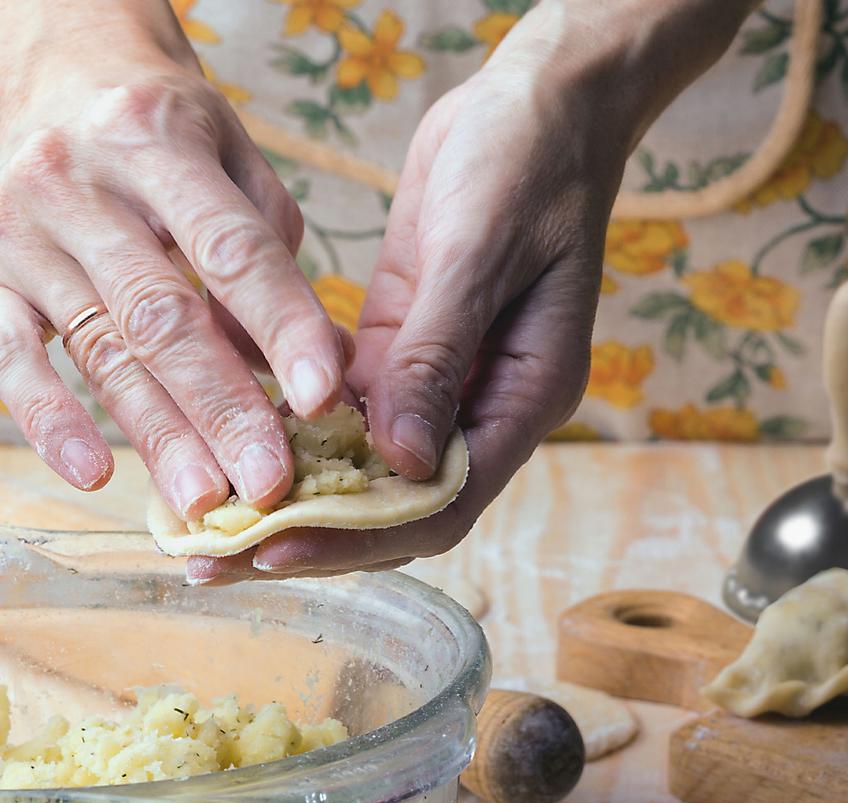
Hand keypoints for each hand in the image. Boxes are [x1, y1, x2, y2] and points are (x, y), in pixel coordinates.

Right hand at [0, 0, 350, 517]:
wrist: (55, 71)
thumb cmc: (167, 131)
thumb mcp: (233, 158)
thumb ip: (273, 252)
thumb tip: (323, 363)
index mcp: (157, 144)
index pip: (232, 250)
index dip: (281, 327)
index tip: (323, 398)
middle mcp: (80, 186)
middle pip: (161, 315)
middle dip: (222, 406)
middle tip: (270, 480)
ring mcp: (23, 233)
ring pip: (98, 348)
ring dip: (156, 432)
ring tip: (205, 499)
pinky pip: (12, 356)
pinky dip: (52, 417)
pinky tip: (96, 473)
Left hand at [189, 14, 631, 582]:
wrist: (539, 109)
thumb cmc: (529, 167)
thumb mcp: (481, 253)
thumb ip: (440, 355)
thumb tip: (399, 459)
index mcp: (525, 399)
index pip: (444, 500)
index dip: (362, 535)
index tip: (279, 547)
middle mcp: (483, 408)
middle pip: (399, 504)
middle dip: (315, 536)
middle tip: (221, 556)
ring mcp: (442, 383)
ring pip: (369, 467)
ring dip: (298, 493)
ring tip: (217, 517)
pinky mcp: (404, 350)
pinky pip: (352, 412)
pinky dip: (301, 433)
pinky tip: (241, 441)